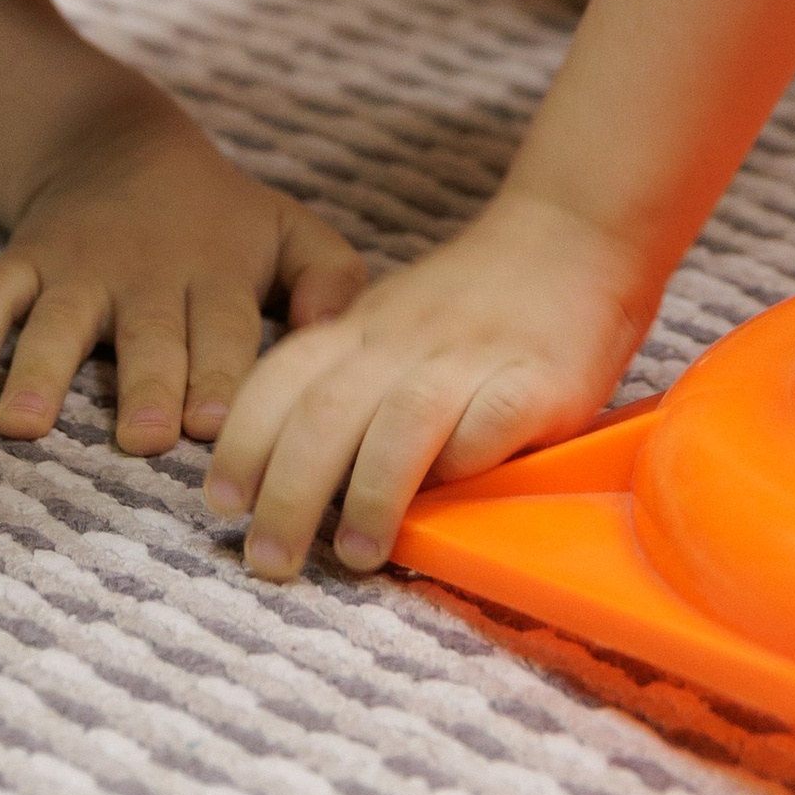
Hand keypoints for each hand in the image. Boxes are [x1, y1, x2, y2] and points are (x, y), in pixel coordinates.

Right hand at [0, 110, 361, 455]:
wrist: (120, 145)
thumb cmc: (221, 218)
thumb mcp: (291, 231)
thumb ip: (333, 280)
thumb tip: (340, 333)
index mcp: (217, 275)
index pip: (225, 328)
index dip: (220, 372)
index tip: (215, 422)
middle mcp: (147, 274)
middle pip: (147, 335)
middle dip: (145, 385)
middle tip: (142, 438)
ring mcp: (80, 268)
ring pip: (59, 321)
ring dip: (41, 371)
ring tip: (22, 425)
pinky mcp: (25, 261)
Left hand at [200, 192, 652, 577]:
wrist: (571, 234)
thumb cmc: (473, 300)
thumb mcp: (389, 325)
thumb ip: (349, 386)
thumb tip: (301, 482)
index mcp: (359, 330)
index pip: (279, 382)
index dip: (243, 444)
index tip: (223, 503)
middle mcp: (401, 342)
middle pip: (325, 415)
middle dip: (287, 495)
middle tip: (269, 560)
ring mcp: (468, 358)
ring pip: (399, 424)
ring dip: (369, 496)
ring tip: (353, 556)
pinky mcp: (534, 379)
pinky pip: (488, 425)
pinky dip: (462, 465)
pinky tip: (448, 503)